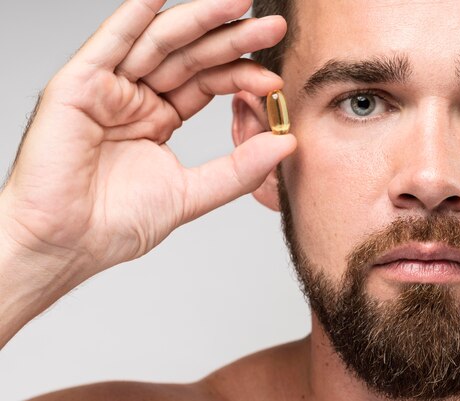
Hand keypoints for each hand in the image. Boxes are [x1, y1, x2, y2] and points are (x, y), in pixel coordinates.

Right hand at [0, 0, 295, 286]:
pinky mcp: (79, 86)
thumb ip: (239, 170)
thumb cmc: (114, 224)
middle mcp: (135, 97)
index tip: (276, 80)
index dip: (242, 76)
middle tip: (272, 28)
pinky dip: (134, 15)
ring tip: (238, 3)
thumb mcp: (190, 193)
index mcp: (159, 118)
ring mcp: (108, 88)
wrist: (64, 246)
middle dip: (232, 39)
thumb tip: (286, 145)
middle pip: (191, 57)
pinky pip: (109, 42)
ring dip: (199, 19)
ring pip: (159, 43)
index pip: (208, 83)